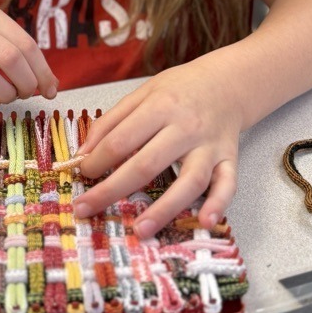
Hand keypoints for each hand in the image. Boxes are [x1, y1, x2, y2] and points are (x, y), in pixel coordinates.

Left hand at [73, 58, 242, 236]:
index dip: (97, 160)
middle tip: (85, 208)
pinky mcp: (229, 160)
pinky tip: (205, 222)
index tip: (82, 174)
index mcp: (161, 106)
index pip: (122, 139)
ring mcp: (209, 146)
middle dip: (112, 190)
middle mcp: (186, 127)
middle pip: (147, 164)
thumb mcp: (143, 93)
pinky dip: (218, 205)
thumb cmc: (179, 90)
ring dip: (165, 208)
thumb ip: (112, 121)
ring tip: (140, 230)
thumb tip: (83, 153)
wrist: (227, 82)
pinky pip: (227, 185)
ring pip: (188, 181)